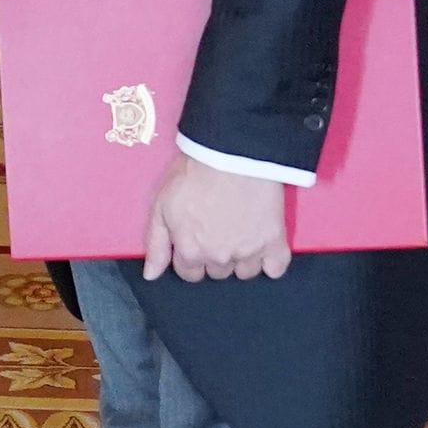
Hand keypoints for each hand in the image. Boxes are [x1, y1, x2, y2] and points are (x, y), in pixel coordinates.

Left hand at [142, 152, 293, 281]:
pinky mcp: (274, 241)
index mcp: (191, 251)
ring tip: (240, 231)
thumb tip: (151, 275)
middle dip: (215, 255)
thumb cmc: (194, 174)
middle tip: (218, 228)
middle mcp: (219, 258)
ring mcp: (248, 252)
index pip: (190, 273)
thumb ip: (156, 244)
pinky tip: (264, 247)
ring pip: (245, 272)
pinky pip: (276, 268)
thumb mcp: (161, 206)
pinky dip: (272, 262)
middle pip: (217, 272)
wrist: (231, 153)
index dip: (191, 255)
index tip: (197, 238)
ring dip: (241, 258)